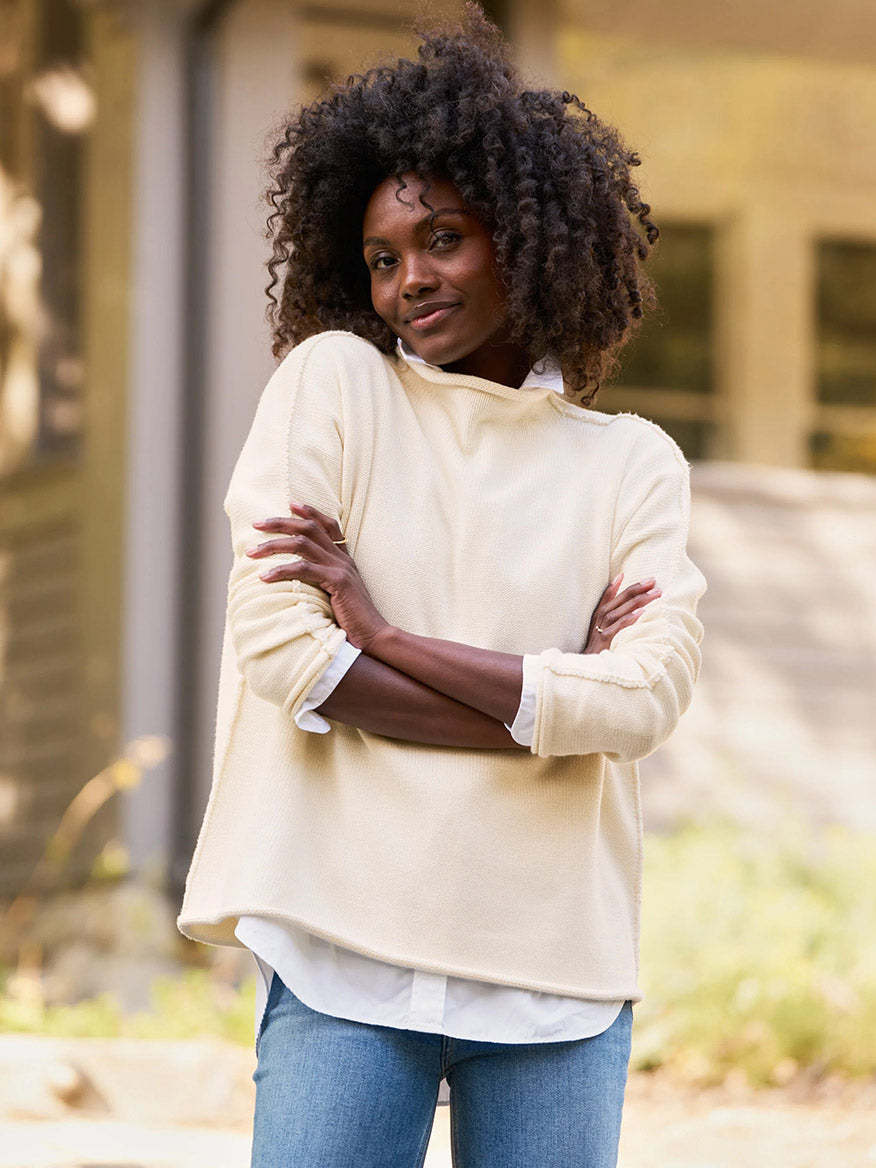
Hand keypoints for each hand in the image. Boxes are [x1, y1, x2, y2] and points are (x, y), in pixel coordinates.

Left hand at [246, 503, 388, 651]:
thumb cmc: (352, 620)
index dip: (310, 512)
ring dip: (273, 546)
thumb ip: (322, 581)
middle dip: (281, 522)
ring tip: (251, 552)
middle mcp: (343, 559)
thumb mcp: (336, 595)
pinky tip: (264, 577)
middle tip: (256, 524)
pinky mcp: (337, 582)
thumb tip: (298, 578)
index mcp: (344, 560)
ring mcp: (341, 568)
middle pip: (310, 528)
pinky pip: (303, 569)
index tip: (290, 503)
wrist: (373, 635)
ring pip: (302, 544)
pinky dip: (280, 571)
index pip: (329, 525)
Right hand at [584, 573, 660, 653]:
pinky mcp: (604, 640)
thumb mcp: (604, 631)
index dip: (618, 584)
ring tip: (655, 593)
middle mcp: (599, 619)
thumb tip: (632, 609)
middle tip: (653, 580)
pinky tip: (641, 612)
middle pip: (619, 599)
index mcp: (598, 615)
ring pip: (620, 610)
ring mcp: (601, 629)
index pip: (608, 595)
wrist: (586, 668)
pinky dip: (629, 618)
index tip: (628, 574)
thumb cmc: (598, 650)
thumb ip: (614, 618)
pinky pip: (618, 626)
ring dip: (638, 600)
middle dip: (636, 588)